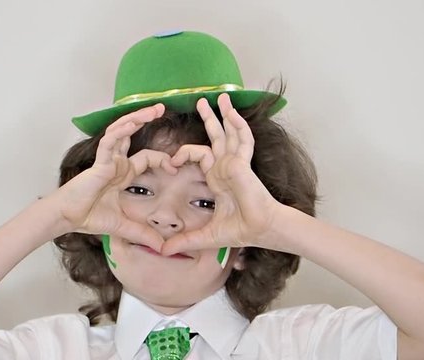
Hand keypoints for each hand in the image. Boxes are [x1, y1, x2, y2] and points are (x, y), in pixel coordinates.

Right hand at [53, 104, 176, 251]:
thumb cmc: (90, 217)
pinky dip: (121, 131)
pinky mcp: (99, 162)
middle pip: (133, 134)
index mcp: (123, 174)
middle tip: (162, 108)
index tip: (175, 167)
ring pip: (122, 131)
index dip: (162, 159)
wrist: (68, 218)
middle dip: (146, 119)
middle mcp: (116, 163)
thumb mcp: (125, 226)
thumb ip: (144, 234)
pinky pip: (110, 142)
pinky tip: (131, 123)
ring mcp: (107, 160)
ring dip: (136, 118)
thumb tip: (163, 248)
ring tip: (152, 109)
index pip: (146, 158)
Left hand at [161, 94, 279, 254]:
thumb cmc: (240, 230)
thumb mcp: (205, 235)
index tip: (171, 162)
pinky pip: (242, 140)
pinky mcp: (242, 163)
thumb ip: (184, 240)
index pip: (200, 155)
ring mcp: (235, 163)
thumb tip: (164, 252)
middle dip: (209, 119)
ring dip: (225, 114)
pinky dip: (238, 126)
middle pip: (216, 136)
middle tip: (201, 102)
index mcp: (218, 178)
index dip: (183, 154)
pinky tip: (231, 113)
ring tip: (221, 96)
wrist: (259, 230)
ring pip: (230, 132)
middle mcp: (226, 167)